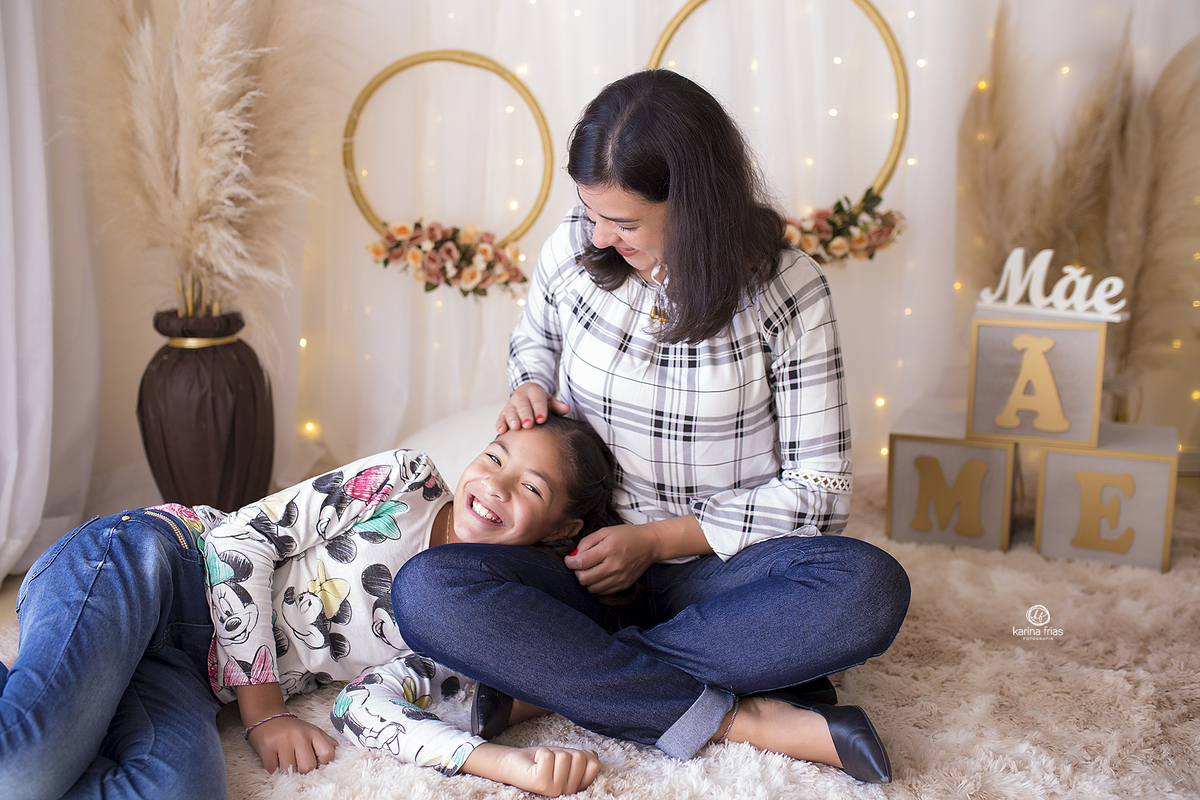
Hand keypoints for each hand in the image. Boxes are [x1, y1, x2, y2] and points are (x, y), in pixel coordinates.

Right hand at [245, 714, 337, 773]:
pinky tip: (275, 759)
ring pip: (289, 770)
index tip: (314, 762)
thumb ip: (326, 742)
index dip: (322, 763)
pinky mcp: (267, 746)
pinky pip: (272, 769)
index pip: (328, 754)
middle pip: (307, 767)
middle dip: (302, 770)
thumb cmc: (293, 729)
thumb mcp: (313, 731)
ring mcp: (283, 741)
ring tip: (285, 761)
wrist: (269, 717)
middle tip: (297, 763)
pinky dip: (273, 769)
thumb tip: (335, 752)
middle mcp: (299, 736)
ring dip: (286, 770)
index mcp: (313, 733)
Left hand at [462, 742, 599, 795]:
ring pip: (565, 756)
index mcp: (577, 785)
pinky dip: (541, 753)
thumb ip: (582, 757)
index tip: (566, 759)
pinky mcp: (541, 784)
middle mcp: (568, 792)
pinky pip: (549, 756)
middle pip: (579, 757)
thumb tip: (592, 756)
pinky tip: (535, 763)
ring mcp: (555, 790)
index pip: (594, 764)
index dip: (581, 754)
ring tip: (543, 763)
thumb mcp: (566, 756)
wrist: (516, 762)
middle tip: (551, 761)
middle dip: (563, 752)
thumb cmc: (542, 759)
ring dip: (551, 753)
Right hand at [497, 383, 569, 432]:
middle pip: (523, 406)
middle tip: (529, 424)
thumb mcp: (549, 401)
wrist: (525, 394)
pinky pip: (501, 418)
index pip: (537, 400)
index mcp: (534, 392)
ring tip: (516, 427)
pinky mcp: (503, 413)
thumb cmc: (540, 401)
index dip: (540, 410)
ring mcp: (511, 405)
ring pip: (511, 412)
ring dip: (513, 419)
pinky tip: (502, 430)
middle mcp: (520, 397)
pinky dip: (501, 424)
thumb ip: (557, 405)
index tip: (542, 419)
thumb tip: (566, 408)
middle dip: (525, 415)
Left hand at [565, 524, 658, 594]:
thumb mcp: (605, 531)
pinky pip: (602, 592)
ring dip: (586, 580)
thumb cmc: (626, 535)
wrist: (649, 544)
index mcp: (608, 549)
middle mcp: (614, 566)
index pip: (581, 563)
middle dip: (576, 572)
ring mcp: (619, 577)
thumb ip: (587, 542)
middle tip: (578, 565)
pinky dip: (596, 585)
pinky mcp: (623, 585)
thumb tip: (575, 555)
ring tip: (589, 570)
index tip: (569, 559)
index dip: (570, 562)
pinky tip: (598, 575)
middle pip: (584, 578)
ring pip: (591, 588)